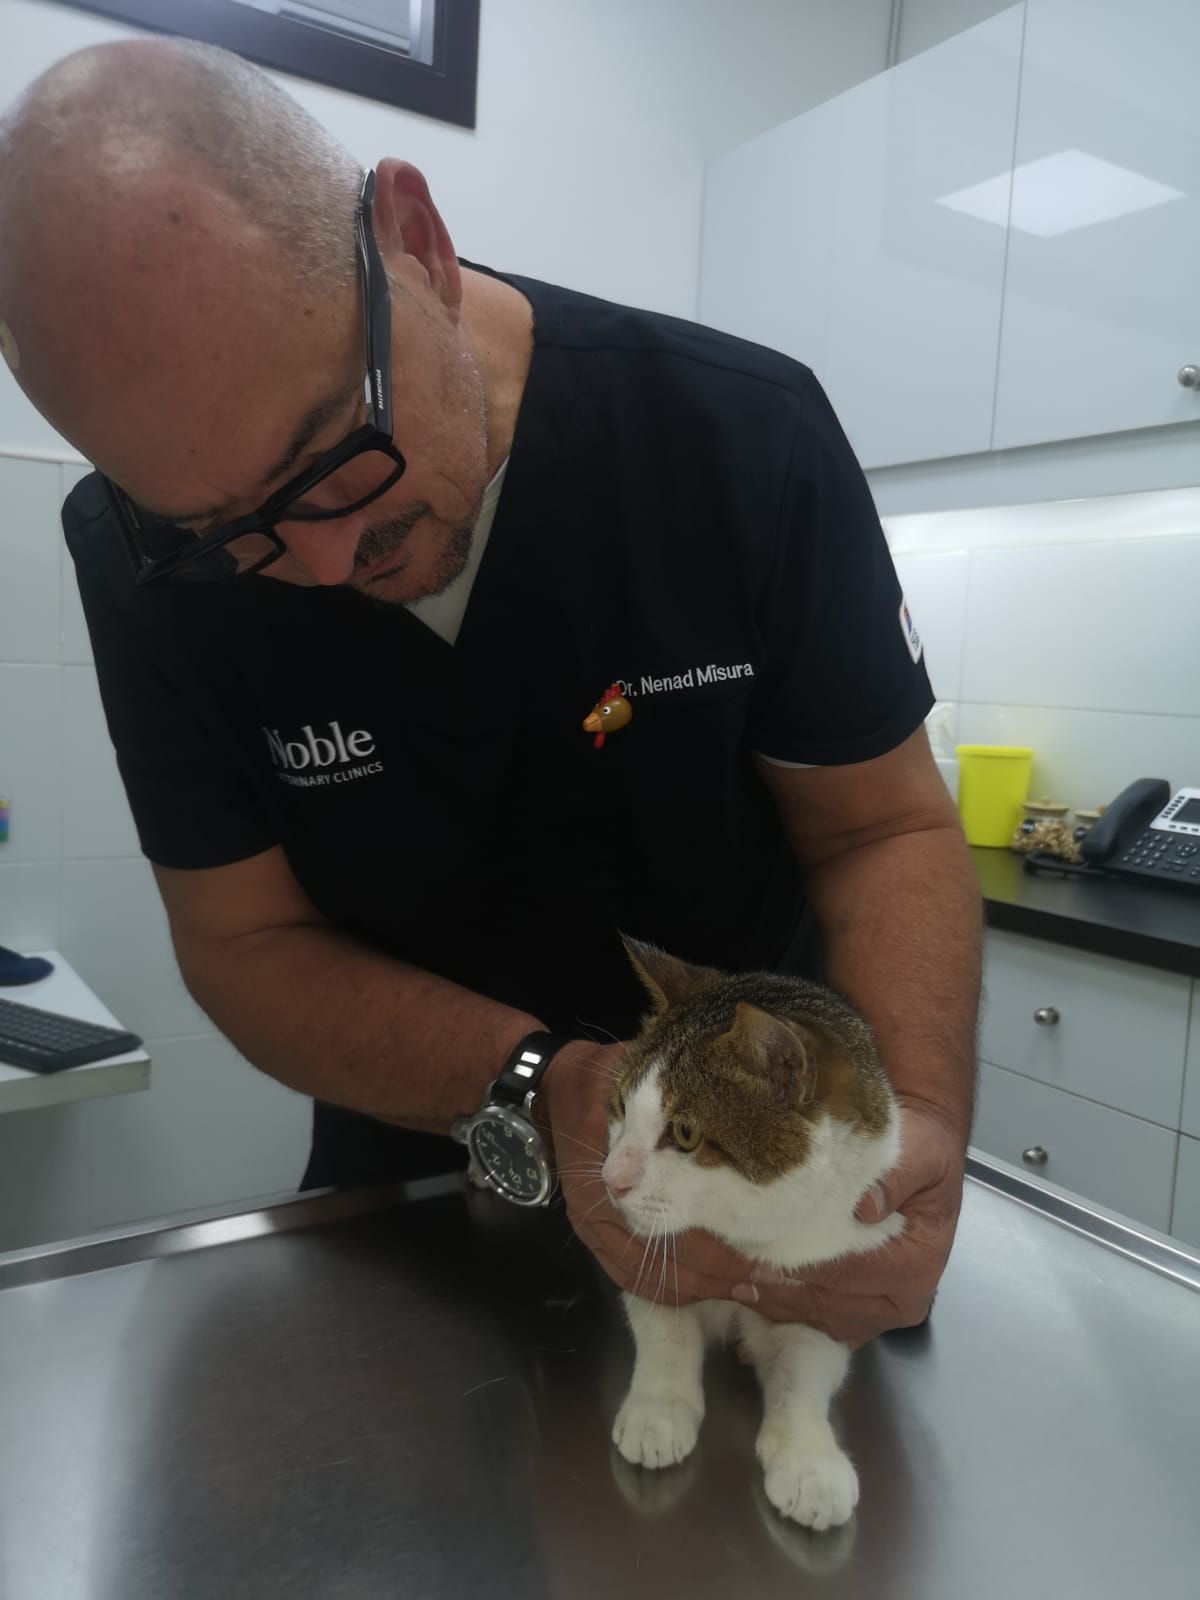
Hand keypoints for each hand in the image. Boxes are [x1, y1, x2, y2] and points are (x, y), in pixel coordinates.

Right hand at [542, 1040, 753, 1303]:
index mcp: (612, 1167)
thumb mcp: (636, 1078)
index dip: (717, 1246)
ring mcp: (590, 1223)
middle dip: (717, 1275)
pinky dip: (663, 1287)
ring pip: (645, 1274)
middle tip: (765, 1283)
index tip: (761, 1258)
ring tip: (742, 1290)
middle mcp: (599, 1205)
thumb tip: (732, 1101)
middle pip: (663, 1259)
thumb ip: (669, 1101)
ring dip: (696, 1287)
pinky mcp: (589, 1231)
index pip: (674, 1225)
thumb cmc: (601, 1079)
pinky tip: (699, 1289)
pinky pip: (625, 1274)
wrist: (549, 1092)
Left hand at [725, 1099, 966, 1347]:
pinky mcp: (858, 1309)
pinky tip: (740, 1325)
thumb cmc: (922, 1150)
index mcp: (914, 1267)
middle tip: (718, 1277)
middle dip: (769, 1292)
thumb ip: (896, 1180)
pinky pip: (814, 1324)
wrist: (925, 1149)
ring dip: (767, 1307)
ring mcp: (876, 1311)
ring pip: (812, 1319)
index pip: (843, 1275)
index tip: (748, 1258)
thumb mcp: (921, 1154)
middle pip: (822, 1305)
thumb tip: (866, 1207)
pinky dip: (777, 1321)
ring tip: (720, 1289)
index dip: (793, 1268)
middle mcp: (898, 1300)